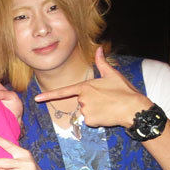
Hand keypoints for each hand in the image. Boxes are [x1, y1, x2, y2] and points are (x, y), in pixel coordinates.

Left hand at [33, 47, 151, 127]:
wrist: (133, 108)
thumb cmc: (123, 90)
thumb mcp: (112, 74)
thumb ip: (102, 63)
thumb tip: (99, 49)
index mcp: (85, 87)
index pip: (64, 91)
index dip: (49, 95)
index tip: (36, 99)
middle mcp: (82, 99)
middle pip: (81, 102)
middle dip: (91, 102)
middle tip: (107, 100)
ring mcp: (85, 111)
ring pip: (86, 112)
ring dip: (95, 111)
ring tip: (108, 107)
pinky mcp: (90, 121)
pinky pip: (90, 121)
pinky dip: (97, 120)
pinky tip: (107, 115)